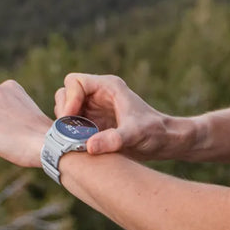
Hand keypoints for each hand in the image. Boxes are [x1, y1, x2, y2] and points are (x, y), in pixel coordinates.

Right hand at [54, 73, 186, 158]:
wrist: (165, 142)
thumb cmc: (154, 132)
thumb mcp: (135, 135)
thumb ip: (113, 140)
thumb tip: (88, 147)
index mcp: (108, 86)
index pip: (75, 81)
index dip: (69, 98)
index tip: (71, 118)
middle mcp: (98, 94)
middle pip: (65, 94)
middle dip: (64, 112)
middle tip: (70, 132)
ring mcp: (94, 108)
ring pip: (65, 109)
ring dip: (65, 124)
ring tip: (74, 140)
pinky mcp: (93, 123)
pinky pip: (71, 124)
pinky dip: (70, 133)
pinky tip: (78, 146)